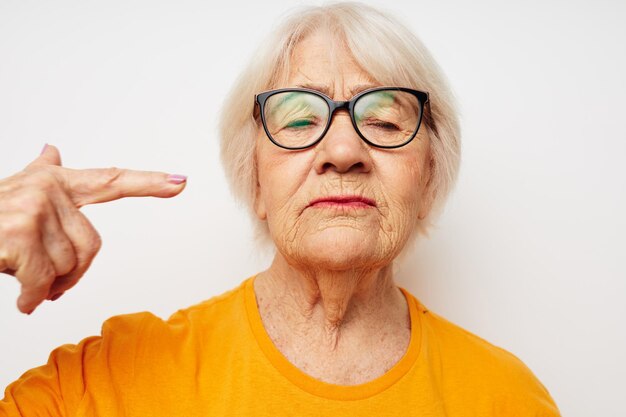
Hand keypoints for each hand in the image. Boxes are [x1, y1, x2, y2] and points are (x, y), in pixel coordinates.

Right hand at [0, 144, 186, 313]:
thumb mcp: (12, 194)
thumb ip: (39, 174)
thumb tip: (53, 149)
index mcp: (54, 181)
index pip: (110, 180)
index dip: (148, 182)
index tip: (181, 181)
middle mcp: (48, 187)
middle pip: (91, 246)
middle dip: (70, 275)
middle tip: (45, 284)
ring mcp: (34, 206)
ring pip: (66, 267)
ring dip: (45, 286)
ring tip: (20, 277)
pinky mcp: (19, 231)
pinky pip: (44, 280)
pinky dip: (31, 298)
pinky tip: (20, 298)